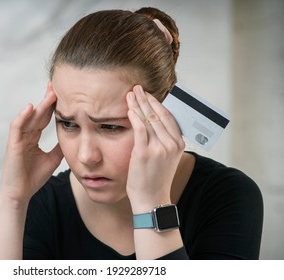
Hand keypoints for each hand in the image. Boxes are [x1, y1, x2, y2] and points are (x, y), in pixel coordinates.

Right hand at [0, 82, 63, 204]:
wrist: (20, 194)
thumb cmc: (33, 177)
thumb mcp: (53, 159)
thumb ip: (60, 146)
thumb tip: (73, 136)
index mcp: (33, 137)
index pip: (44, 117)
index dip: (52, 106)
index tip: (62, 93)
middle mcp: (26, 135)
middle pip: (38, 114)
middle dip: (47, 100)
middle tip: (56, 85)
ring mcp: (19, 139)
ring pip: (30, 118)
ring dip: (40, 105)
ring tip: (50, 93)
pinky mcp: (13, 145)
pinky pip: (17, 127)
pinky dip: (23, 117)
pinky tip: (31, 108)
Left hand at [126, 85, 184, 212]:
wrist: (152, 199)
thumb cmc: (156, 179)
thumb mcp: (166, 158)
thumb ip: (163, 141)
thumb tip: (153, 123)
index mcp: (179, 144)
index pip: (168, 117)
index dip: (157, 103)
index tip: (148, 95)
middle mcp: (172, 144)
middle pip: (158, 115)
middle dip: (146, 99)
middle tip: (137, 88)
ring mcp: (159, 148)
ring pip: (148, 119)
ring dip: (138, 104)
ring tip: (131, 94)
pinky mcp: (145, 153)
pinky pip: (140, 129)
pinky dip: (135, 116)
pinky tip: (129, 108)